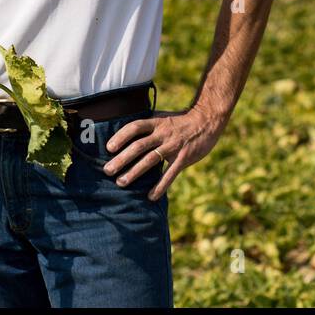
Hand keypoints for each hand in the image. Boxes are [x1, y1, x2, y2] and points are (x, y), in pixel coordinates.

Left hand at [102, 107, 223, 200]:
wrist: (206, 121)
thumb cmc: (179, 121)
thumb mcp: (162, 118)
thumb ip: (146, 126)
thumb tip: (124, 134)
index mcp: (155, 122)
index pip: (134, 127)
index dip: (120, 136)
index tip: (109, 148)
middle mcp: (162, 133)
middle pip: (138, 146)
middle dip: (122, 159)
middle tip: (107, 170)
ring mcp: (173, 146)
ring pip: (150, 160)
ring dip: (134, 172)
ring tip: (121, 183)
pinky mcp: (183, 157)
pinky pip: (170, 174)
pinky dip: (160, 186)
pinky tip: (151, 196)